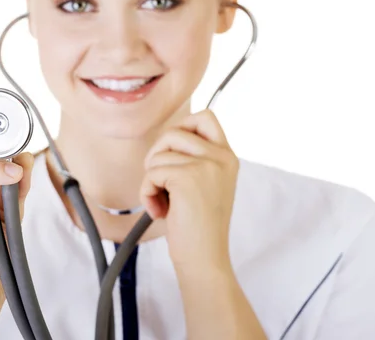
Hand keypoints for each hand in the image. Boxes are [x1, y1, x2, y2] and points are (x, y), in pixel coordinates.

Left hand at [140, 109, 238, 268]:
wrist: (205, 259)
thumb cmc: (198, 227)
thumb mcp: (205, 185)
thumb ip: (194, 160)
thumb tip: (164, 141)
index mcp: (227, 157)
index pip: (205, 116)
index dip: (181, 128)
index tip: (173, 154)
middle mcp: (221, 157)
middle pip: (173, 132)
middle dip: (157, 156)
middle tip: (161, 182)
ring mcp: (206, 166)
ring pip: (158, 154)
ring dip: (151, 180)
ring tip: (163, 202)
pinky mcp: (187, 178)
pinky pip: (152, 173)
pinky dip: (147, 193)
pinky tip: (160, 211)